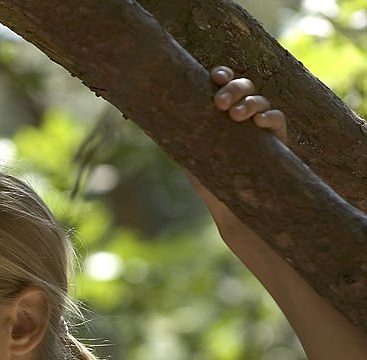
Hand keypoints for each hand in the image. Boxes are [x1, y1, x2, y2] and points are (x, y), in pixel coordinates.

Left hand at [187, 66, 288, 243]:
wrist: (229, 208)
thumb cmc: (208, 179)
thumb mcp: (190, 155)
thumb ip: (182, 135)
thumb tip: (155, 118)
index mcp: (222, 112)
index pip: (224, 84)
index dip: (222, 75)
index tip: (214, 77)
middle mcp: (243, 113)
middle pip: (244, 86)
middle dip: (233, 89)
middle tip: (219, 104)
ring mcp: (261, 125)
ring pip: (260, 101)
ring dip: (249, 103)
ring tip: (236, 115)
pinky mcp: (277, 140)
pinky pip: (278, 120)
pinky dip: (270, 117)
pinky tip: (259, 122)